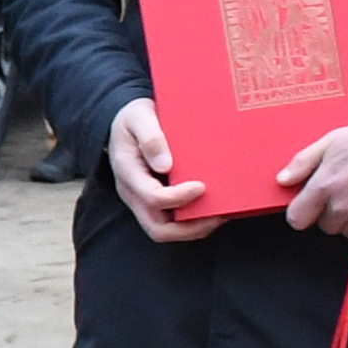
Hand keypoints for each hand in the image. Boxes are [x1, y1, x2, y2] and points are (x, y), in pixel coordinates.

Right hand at [106, 98, 211, 244]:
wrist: (127, 122)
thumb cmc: (134, 119)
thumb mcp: (138, 117)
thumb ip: (151, 138)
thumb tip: (166, 166)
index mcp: (128, 173)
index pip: (152, 197)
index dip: (179, 198)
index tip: (202, 187)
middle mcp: (134, 194)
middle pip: (159, 229)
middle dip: (190, 228)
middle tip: (218, 216)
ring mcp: (143, 201)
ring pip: (167, 231)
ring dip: (195, 228)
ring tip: (220, 215)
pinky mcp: (155, 202)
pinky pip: (174, 222)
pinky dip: (194, 221)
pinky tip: (214, 209)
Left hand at [274, 119, 347, 261]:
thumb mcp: (330, 141)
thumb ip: (302, 162)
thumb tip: (282, 181)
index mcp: (323, 186)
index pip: (296, 218)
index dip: (303, 211)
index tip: (313, 203)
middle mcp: (340, 208)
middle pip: (323, 226)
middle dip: (330, 212)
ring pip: (345, 234)